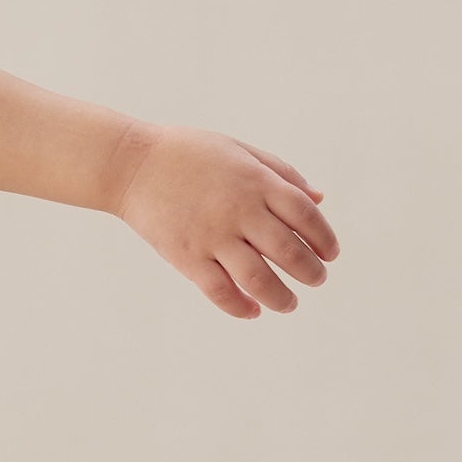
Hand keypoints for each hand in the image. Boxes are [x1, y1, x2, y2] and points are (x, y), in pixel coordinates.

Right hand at [111, 126, 339, 320]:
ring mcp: (212, 236)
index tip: (330, 253)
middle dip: (312, 272)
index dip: (324, 237)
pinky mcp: (187, 257)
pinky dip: (241, 307)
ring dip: (283, 298)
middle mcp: (238, 210)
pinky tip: (253, 311)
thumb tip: (319, 197)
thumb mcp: (239, 150)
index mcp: (255, 181)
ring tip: (290, 303)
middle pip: (289, 252)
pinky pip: (220, 292)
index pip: (305, 214)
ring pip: (259, 280)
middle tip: (317, 279)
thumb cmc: (189, 153)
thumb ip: (281, 173)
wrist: (132, 165)